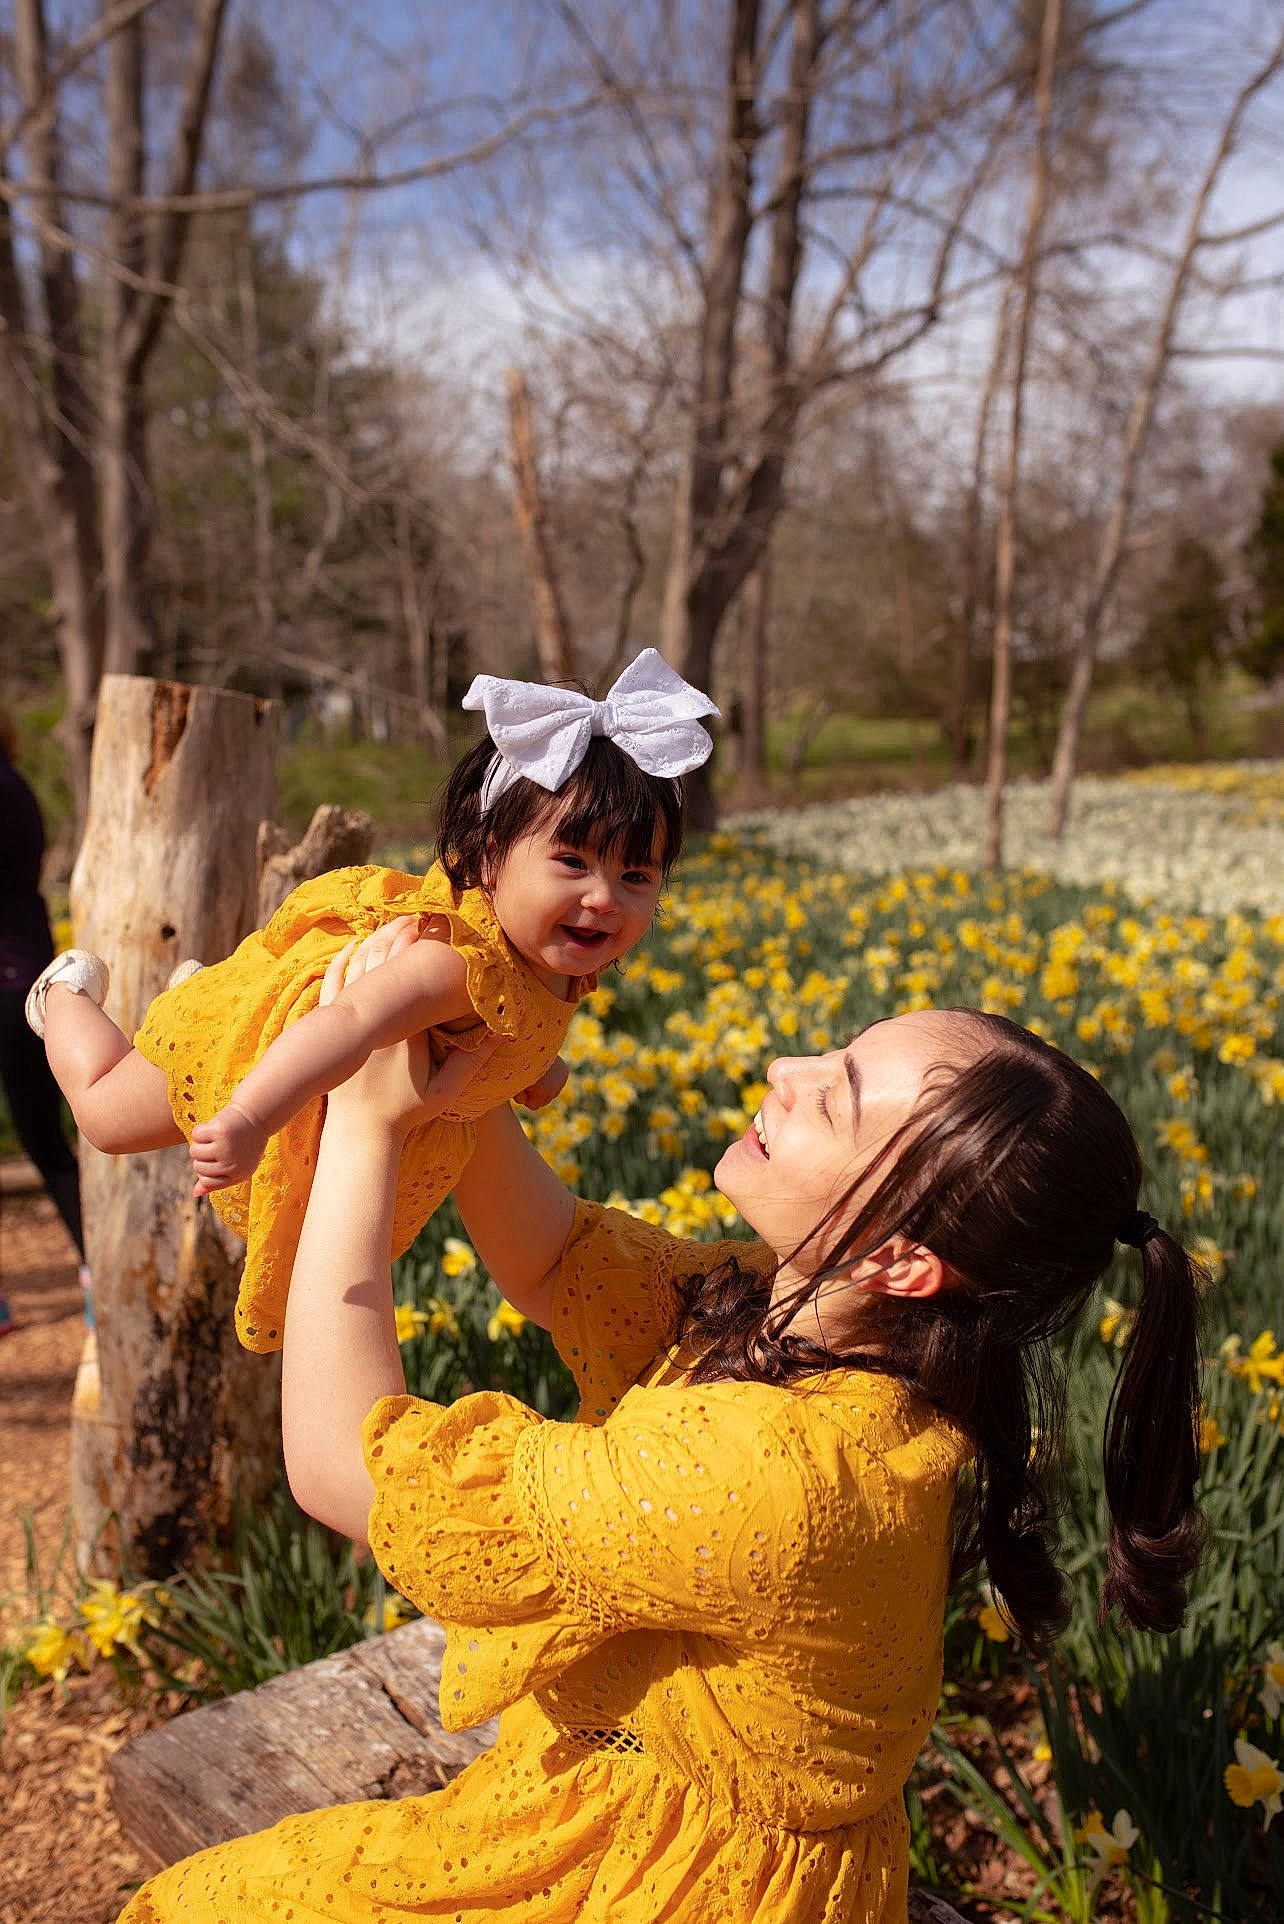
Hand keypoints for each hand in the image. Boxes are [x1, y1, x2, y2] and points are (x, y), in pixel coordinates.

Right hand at [191, 1101, 268, 1196]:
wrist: (256, 1115)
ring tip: (214, 1136)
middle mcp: (231, 1164)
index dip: (205, 1169)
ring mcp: (225, 1147)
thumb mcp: (236, 1166)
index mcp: (237, 1174)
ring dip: (199, 1142)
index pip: (206, 1181)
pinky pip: (195, 1135)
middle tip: (216, 1144)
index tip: (213, 1158)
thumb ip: (216, 1182)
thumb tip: (194, 1193)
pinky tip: (213, 1126)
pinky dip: (200, 1129)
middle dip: (202, 1155)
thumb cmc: (244, 1144)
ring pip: (194, 1151)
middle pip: (198, 1166)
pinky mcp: (219, 1131)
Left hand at [320, 917, 499, 1133]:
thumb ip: (475, 1060)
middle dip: (399, 932)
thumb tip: (504, 1031)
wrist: (360, 1130)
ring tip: (394, 923)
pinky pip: (334, 982)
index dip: (419, 944)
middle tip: (418, 916)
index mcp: (405, 1029)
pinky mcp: (332, 1027)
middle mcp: (375, 1019)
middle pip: (383, 960)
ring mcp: (348, 1021)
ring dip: (375, 939)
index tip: (434, 927)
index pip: (410, 974)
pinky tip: (354, 944)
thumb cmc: (405, 1112)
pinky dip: (343, 959)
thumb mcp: (446, 1090)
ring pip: (358, 965)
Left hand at [514, 1055, 567, 1109]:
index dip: (525, 1097)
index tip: (521, 1085)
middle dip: (536, 1094)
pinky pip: (557, 1083)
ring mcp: (561, 1080)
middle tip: (527, 1079)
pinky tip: (544, 1071)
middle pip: (544, 1101)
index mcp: (542, 1091)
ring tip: (535, 1073)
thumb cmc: (517, 1064)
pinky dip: (551, 1079)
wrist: (534, 1042)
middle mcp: (555, 1088)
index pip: (534, 1106)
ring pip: (552, 1093)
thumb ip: (518, 1097)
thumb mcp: (513, 1082)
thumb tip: (524, 1102)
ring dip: (544, 1087)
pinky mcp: (565, 1072)